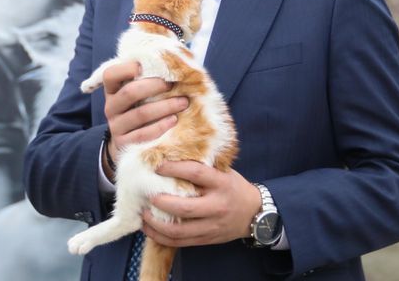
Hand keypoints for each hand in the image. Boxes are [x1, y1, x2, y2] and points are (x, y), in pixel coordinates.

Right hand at [103, 61, 187, 162]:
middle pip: (129, 93)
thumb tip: (175, 59)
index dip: (126, 68)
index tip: (144, 67)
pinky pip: (143, 134)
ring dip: (165, 106)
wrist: (128, 141)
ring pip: (140, 114)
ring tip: (183, 102)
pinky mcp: (125, 143)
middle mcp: (111, 107)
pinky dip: (160, 126)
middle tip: (172, 84)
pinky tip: (174, 120)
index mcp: (112, 90)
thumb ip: (148, 77)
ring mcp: (116, 126)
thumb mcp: (138, 92)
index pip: (110, 74)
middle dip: (154, 86)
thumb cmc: (139, 108)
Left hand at [141, 161, 260, 246]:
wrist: (255, 214)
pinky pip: (180, 242)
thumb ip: (203, 168)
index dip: (174, 169)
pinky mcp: (206, 239)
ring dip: (156, 225)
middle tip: (147, 195)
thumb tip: (173, 156)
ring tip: (143, 215)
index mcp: (221, 184)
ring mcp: (211, 225)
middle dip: (161, 202)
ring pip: (179, 231)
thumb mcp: (224, 173)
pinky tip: (150, 230)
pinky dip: (162, 238)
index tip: (158, 166)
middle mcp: (217, 206)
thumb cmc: (234, 188)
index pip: (195, 173)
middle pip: (185, 208)